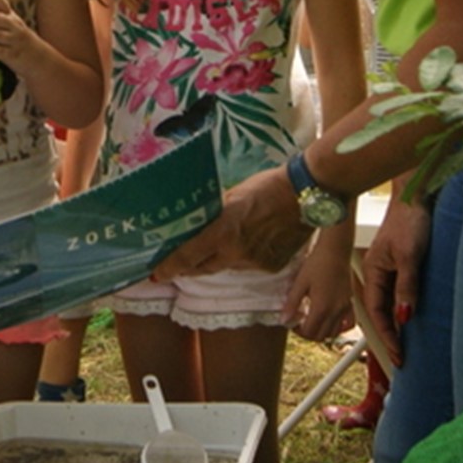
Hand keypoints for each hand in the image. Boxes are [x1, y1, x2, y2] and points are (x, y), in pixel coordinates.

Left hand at [152, 166, 310, 279]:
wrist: (306, 194)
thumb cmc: (267, 187)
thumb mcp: (232, 196)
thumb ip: (215, 215)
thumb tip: (198, 223)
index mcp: (223, 231)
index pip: (187, 256)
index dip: (169, 267)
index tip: (156, 275)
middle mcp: (236, 252)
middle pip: (203, 268)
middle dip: (189, 267)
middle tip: (178, 264)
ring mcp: (255, 263)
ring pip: (228, 266)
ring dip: (220, 258)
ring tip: (225, 242)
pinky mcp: (271, 267)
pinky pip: (249, 266)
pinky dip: (245, 257)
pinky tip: (252, 241)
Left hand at [282, 240, 354, 340]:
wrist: (335, 250)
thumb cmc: (318, 263)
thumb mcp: (300, 282)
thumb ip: (291, 303)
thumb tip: (284, 320)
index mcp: (321, 307)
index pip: (309, 332)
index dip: (298, 331)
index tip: (292, 323)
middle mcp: (335, 311)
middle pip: (321, 336)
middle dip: (308, 333)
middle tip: (300, 324)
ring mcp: (345, 308)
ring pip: (334, 332)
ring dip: (322, 332)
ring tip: (313, 321)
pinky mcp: (350, 302)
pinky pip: (348, 323)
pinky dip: (339, 327)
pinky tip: (331, 320)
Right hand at [360, 199, 430, 367]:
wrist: (417, 195)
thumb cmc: (410, 220)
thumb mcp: (409, 256)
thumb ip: (407, 286)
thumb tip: (404, 316)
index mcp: (374, 271)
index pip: (377, 311)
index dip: (387, 334)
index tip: (398, 354)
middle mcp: (379, 273)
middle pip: (381, 310)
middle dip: (390, 335)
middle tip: (402, 358)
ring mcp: (391, 269)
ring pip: (391, 303)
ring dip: (397, 324)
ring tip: (407, 345)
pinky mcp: (403, 264)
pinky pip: (401, 293)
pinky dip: (405, 308)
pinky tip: (413, 318)